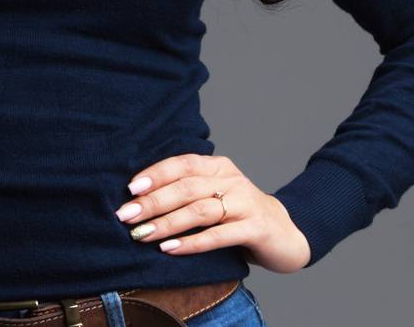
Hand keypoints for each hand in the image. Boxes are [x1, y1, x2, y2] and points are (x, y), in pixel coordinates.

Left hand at [114, 154, 310, 273]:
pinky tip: (171, 249)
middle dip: (153, 201)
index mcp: (218, 167)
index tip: (130, 189)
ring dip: (168, 223)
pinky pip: (219, 235)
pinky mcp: (255, 228)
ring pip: (200, 210)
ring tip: (143, 234)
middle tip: (127, 215)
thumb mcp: (215, 195)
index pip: (182, 164)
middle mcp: (231, 180)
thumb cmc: (239, 215)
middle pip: (187, 187)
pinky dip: (192, 242)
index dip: (155, 174)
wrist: (287, 233)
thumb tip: (138, 199)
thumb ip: (187, 192)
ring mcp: (245, 203)